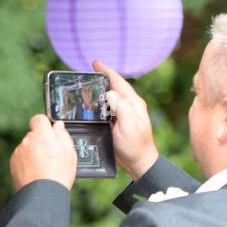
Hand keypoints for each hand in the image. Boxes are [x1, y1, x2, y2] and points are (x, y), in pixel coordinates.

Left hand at [10, 114, 77, 190]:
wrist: (42, 194)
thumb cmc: (58, 173)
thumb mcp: (69, 152)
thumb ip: (62, 135)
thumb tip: (57, 125)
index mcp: (42, 135)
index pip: (39, 119)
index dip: (44, 124)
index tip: (49, 132)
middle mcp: (28, 141)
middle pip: (34, 134)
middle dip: (41, 141)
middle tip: (51, 155)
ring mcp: (19, 152)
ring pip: (27, 146)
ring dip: (33, 152)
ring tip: (44, 167)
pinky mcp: (13, 162)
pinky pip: (21, 157)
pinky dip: (27, 162)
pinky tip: (36, 172)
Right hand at [93, 60, 158, 178]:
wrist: (139, 163)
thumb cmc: (135, 146)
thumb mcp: (129, 126)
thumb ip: (121, 108)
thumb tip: (110, 93)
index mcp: (133, 104)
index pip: (119, 82)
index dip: (107, 72)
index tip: (95, 63)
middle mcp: (130, 106)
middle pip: (114, 87)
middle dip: (102, 78)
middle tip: (88, 72)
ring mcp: (124, 114)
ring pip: (110, 97)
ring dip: (100, 90)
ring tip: (87, 86)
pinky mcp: (119, 123)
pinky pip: (107, 108)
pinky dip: (99, 103)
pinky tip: (91, 105)